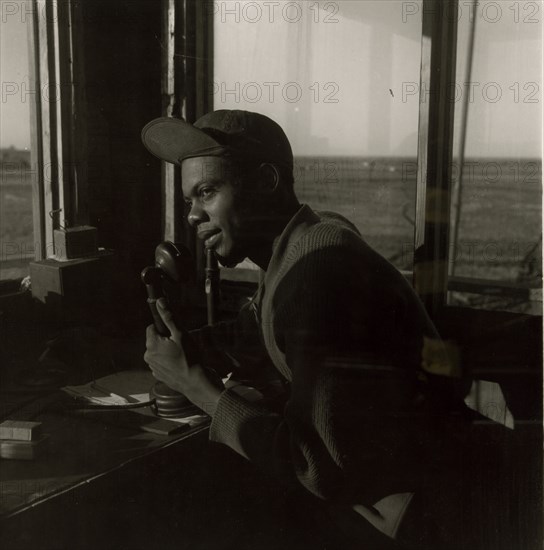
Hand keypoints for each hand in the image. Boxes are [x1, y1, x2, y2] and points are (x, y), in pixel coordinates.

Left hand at [144, 298, 223, 414]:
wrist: (196, 383)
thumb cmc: (190, 358)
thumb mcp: (181, 334)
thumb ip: (169, 318)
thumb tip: (160, 302)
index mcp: (151, 345)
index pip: (152, 327)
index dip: (164, 327)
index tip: (175, 332)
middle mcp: (148, 356)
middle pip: (156, 339)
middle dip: (167, 339)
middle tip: (181, 344)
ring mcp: (153, 367)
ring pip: (159, 351)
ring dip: (168, 350)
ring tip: (182, 355)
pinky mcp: (159, 375)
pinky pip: (163, 362)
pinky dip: (170, 361)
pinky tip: (181, 363)